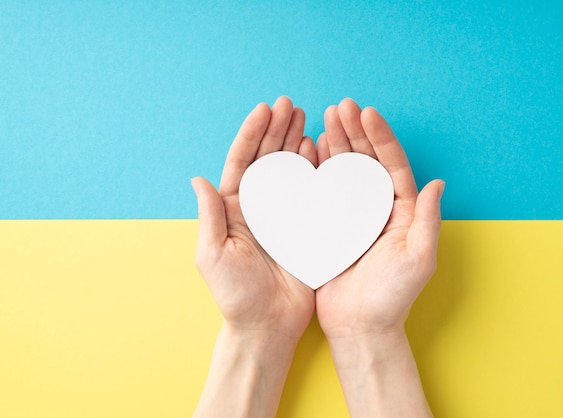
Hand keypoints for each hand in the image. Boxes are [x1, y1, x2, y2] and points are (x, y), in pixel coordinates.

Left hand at [191, 97, 316, 417]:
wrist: (267, 326)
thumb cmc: (235, 296)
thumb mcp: (213, 255)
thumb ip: (210, 217)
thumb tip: (198, 178)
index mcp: (233, 210)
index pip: (241, 163)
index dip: (251, 135)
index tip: (264, 110)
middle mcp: (257, 208)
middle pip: (266, 160)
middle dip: (276, 130)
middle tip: (290, 105)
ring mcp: (282, 216)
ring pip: (289, 171)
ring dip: (295, 143)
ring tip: (306, 118)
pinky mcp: (304, 228)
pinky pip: (310, 193)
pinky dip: (314, 170)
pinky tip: (319, 150)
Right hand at [315, 98, 442, 417]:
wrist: (360, 326)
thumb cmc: (392, 297)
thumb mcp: (418, 258)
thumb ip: (427, 219)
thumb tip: (437, 183)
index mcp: (401, 211)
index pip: (392, 165)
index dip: (380, 138)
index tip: (367, 113)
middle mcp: (377, 208)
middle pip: (367, 161)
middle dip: (355, 131)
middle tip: (341, 107)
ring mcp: (353, 215)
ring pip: (345, 171)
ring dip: (337, 143)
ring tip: (325, 118)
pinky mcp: (330, 225)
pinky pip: (324, 190)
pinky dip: (318, 168)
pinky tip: (311, 149)